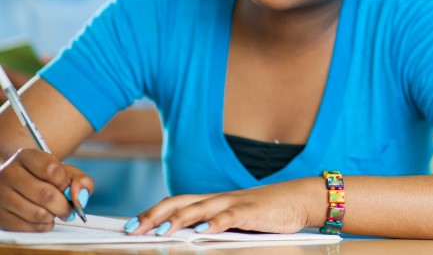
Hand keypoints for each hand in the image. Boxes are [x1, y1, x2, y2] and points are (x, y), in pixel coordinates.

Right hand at [0, 148, 93, 231]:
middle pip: (46, 194)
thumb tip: (79, 198)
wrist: (17, 185)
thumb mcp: (64, 171)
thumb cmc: (44, 178)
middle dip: (64, 206)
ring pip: (38, 214)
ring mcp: (1, 195)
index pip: (52, 169)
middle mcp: (9, 174)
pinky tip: (43, 219)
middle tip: (69, 208)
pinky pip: (28, 227)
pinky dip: (43, 226)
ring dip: (53, 216)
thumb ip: (80, 180)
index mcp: (26, 157)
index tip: (67, 187)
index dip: (65, 183)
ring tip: (54, 212)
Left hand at [127, 178, 321, 236]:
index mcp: (212, 202)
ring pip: (200, 208)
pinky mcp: (252, 211)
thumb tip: (187, 239)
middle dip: (154, 216)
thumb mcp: (233, 220)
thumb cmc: (265, 213)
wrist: (298, 199)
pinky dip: (215, 223)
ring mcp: (234, 203)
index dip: (152, 213)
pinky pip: (230, 216)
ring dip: (178, 220)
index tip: (130, 225)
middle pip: (180, 203)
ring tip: (160, 232)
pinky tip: (203, 231)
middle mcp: (218, 199)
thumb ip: (211, 226)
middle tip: (132, 229)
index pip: (175, 203)